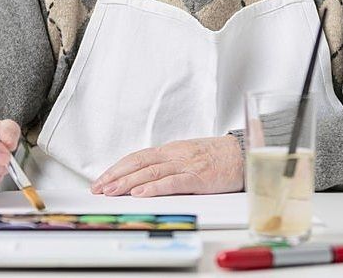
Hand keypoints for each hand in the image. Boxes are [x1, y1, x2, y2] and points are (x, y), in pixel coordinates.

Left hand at [90, 136, 242, 196]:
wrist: (244, 154)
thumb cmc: (219, 157)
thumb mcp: (189, 156)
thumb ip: (170, 164)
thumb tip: (146, 177)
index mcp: (172, 150)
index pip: (138, 157)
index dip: (118, 168)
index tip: (102, 179)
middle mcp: (175, 154)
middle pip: (139, 163)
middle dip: (116, 175)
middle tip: (98, 187)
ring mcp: (186, 164)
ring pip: (151, 172)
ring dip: (128, 182)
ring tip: (111, 190)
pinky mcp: (199, 177)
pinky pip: (173, 182)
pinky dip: (154, 187)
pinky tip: (141, 193)